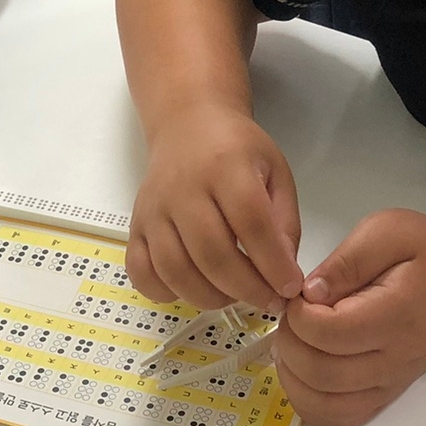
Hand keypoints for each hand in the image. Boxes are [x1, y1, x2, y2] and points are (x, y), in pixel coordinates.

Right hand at [127, 112, 302, 311]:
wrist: (187, 125)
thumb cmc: (236, 150)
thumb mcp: (276, 172)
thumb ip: (285, 223)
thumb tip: (284, 277)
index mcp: (225, 166)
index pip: (250, 224)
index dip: (273, 264)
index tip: (290, 288)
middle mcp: (184, 187)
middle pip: (212, 253)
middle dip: (246, 289)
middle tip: (267, 300)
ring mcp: (154, 208)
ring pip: (175, 269)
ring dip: (210, 296)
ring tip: (233, 295)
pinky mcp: (135, 225)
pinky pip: (141, 271)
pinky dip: (165, 292)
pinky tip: (192, 287)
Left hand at [274, 209, 425, 425]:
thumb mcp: (387, 231)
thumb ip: (346, 260)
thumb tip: (310, 292)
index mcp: (395, 315)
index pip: (330, 334)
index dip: (299, 315)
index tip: (299, 294)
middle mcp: (394, 359)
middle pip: (321, 373)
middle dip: (290, 342)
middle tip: (292, 314)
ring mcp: (389, 383)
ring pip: (324, 403)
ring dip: (292, 375)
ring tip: (294, 340)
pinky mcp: (384, 394)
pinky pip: (338, 416)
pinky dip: (308, 400)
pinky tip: (301, 371)